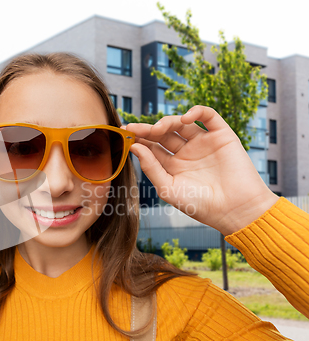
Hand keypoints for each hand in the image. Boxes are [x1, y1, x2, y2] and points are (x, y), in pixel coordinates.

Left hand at [124, 105, 277, 234]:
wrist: (235, 209)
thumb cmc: (200, 205)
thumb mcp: (168, 188)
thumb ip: (151, 167)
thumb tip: (134, 147)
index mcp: (172, 166)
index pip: (152, 147)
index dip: (139, 139)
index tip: (125, 134)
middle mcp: (186, 152)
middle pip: (163, 133)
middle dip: (148, 129)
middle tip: (134, 128)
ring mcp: (203, 142)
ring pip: (181, 124)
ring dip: (167, 121)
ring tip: (157, 128)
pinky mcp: (221, 135)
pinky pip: (208, 116)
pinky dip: (196, 111)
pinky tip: (184, 118)